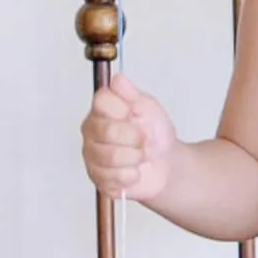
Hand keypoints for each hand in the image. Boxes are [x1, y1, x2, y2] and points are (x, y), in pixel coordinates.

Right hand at [81, 73, 175, 199]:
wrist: (165, 163)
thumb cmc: (154, 133)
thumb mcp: (148, 108)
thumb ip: (132, 94)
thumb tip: (118, 79)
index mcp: (101, 110)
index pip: (101, 102)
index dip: (122, 109)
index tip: (133, 113)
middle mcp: (91, 132)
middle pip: (107, 132)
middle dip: (134, 138)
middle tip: (143, 140)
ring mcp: (92, 156)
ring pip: (110, 157)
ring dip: (135, 158)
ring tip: (140, 156)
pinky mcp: (99, 179)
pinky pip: (113, 178)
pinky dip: (132, 176)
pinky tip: (134, 171)